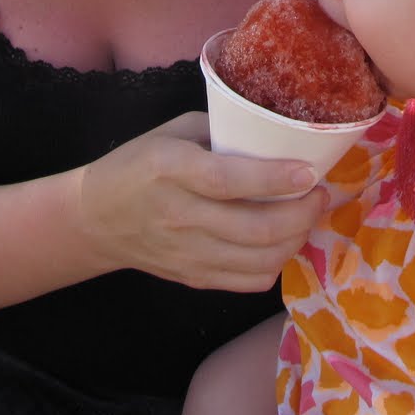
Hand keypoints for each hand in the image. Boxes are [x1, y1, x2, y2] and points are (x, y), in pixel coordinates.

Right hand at [77, 112, 325, 292]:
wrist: (95, 218)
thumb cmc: (138, 164)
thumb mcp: (173, 132)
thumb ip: (221, 132)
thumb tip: (276, 135)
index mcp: (172, 169)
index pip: (229, 181)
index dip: (275, 179)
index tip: (309, 172)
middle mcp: (180, 215)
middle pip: (254, 228)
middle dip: (301, 214)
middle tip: (320, 195)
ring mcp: (186, 253)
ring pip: (257, 260)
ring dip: (296, 240)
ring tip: (308, 217)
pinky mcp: (192, 277)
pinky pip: (247, 282)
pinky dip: (276, 265)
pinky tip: (283, 243)